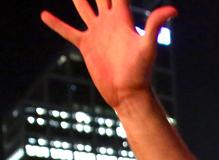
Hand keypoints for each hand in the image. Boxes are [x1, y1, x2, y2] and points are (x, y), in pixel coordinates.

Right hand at [41, 0, 176, 109]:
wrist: (127, 93)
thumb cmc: (140, 71)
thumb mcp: (148, 46)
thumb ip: (155, 25)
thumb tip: (174, 9)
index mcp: (122, 18)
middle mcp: (109, 22)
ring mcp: (97, 33)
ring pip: (84, 7)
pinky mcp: (87, 46)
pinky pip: (69, 31)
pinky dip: (57, 24)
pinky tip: (45, 14)